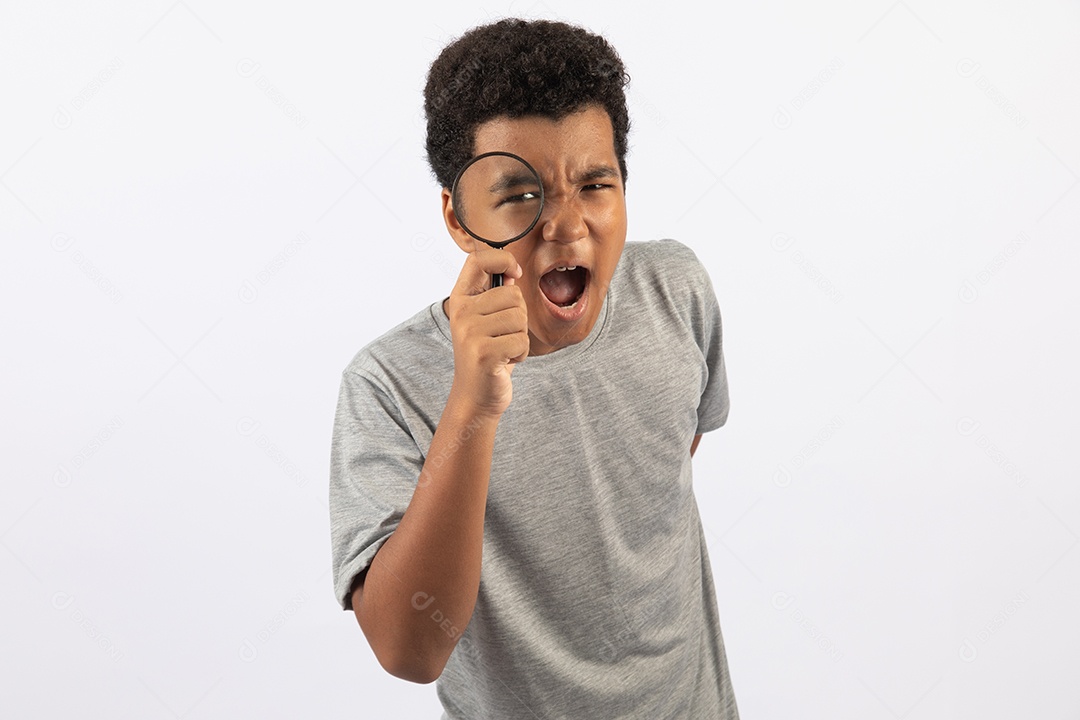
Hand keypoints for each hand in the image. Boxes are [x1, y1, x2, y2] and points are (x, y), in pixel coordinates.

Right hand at [444, 247, 528, 417]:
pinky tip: (504, 362)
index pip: (478, 260)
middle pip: (513, 294)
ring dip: (520, 337)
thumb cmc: (487, 354)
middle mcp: (460, 312)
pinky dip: (521, 354)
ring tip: (503, 349)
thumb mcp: (487, 320)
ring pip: (520, 318)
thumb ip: (496, 295)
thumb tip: (512, 272)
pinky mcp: (484, 353)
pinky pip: (521, 341)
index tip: (515, 273)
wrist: (475, 396)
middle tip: (503, 335)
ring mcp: (470, 332)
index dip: (502, 259)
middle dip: (520, 316)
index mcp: (460, 299)